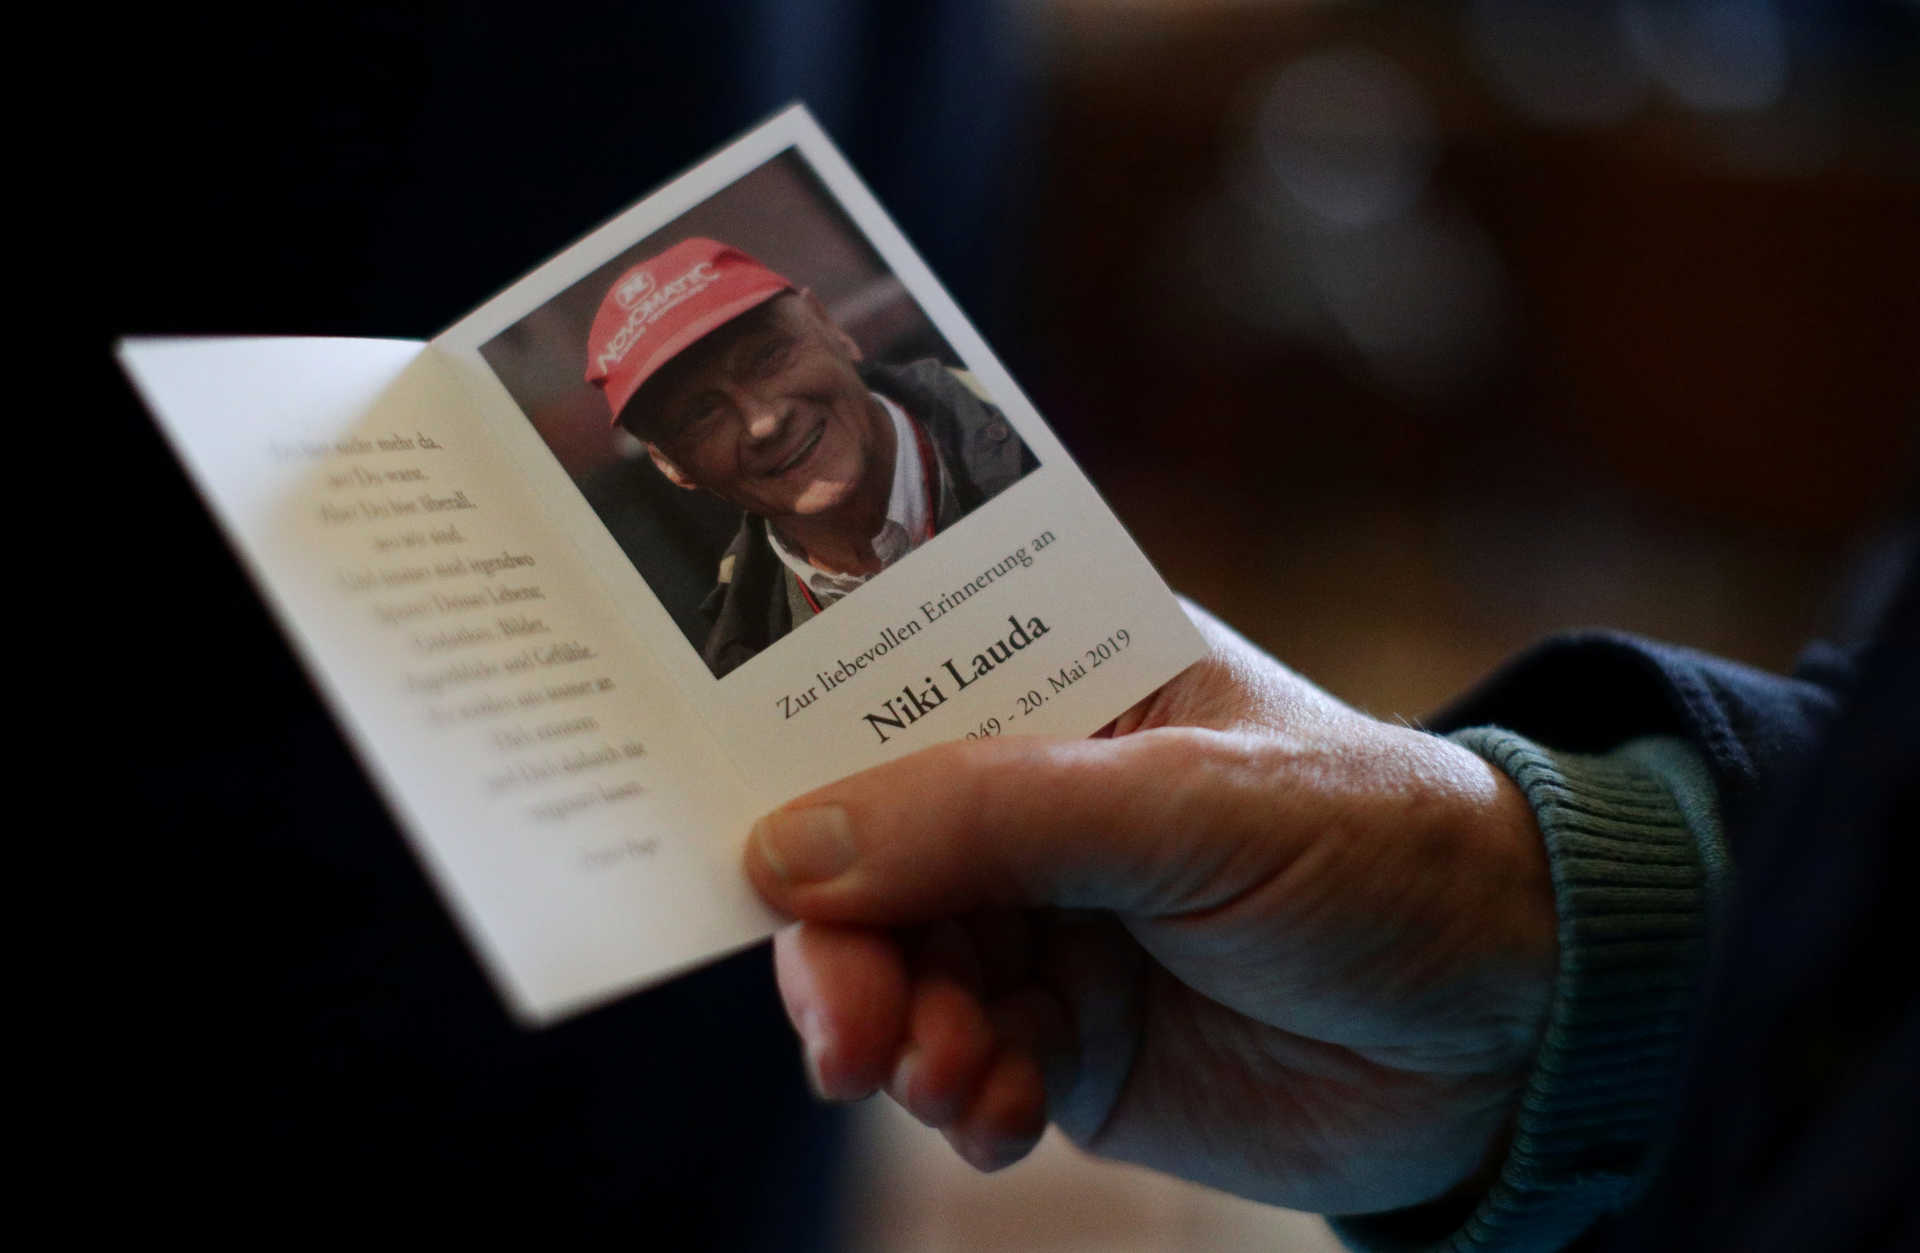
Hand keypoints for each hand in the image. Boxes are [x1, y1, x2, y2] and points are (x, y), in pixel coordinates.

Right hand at [743, 602, 1554, 1214]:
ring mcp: (1044, 920)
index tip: (708, 814)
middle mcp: (1036, 799)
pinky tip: (1005, 1114)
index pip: (887, 693)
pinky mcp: (1063, 1037)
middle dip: (839, 941)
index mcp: (1063, 685)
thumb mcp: (1194, 807)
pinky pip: (957, 1066)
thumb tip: (790, 849)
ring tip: (948, 1075)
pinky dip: (960, 1097)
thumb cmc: (1381, 847)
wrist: (1518, 1023)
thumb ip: (996, 817)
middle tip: (843, 1025)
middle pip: (864, 852)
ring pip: (894, 970)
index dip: (789, 745)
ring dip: (897, 1034)